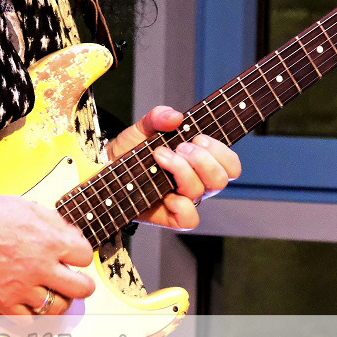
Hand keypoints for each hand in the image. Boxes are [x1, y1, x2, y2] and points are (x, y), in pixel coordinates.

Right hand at [0, 194, 94, 314]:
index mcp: (49, 240)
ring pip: (58, 307)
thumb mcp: (27, 206)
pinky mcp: (4, 301)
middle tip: (74, 282)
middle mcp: (40, 266)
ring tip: (52, 293)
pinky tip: (30, 304)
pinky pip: (29, 321)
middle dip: (81, 285)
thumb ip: (53, 222)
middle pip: (80, 288)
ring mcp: (23, 287)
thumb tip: (69, 234)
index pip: (85, 256)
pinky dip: (33, 315)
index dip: (80, 256)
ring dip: (59, 300)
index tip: (74, 257)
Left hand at [106, 106, 241, 229]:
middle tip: (180, 147)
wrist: (106, 168)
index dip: (221, 151)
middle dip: (202, 158)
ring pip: (201, 191)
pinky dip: (181, 205)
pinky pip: (189, 219)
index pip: (230, 164)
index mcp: (199, 162)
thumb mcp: (143, 127)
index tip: (198, 137)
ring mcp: (184, 200)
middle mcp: (196, 182)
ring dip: (183, 170)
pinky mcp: (170, 217)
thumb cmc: (131, 150)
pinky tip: (166, 195)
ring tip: (160, 156)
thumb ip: (159, 117)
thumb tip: (176, 116)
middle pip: (221, 178)